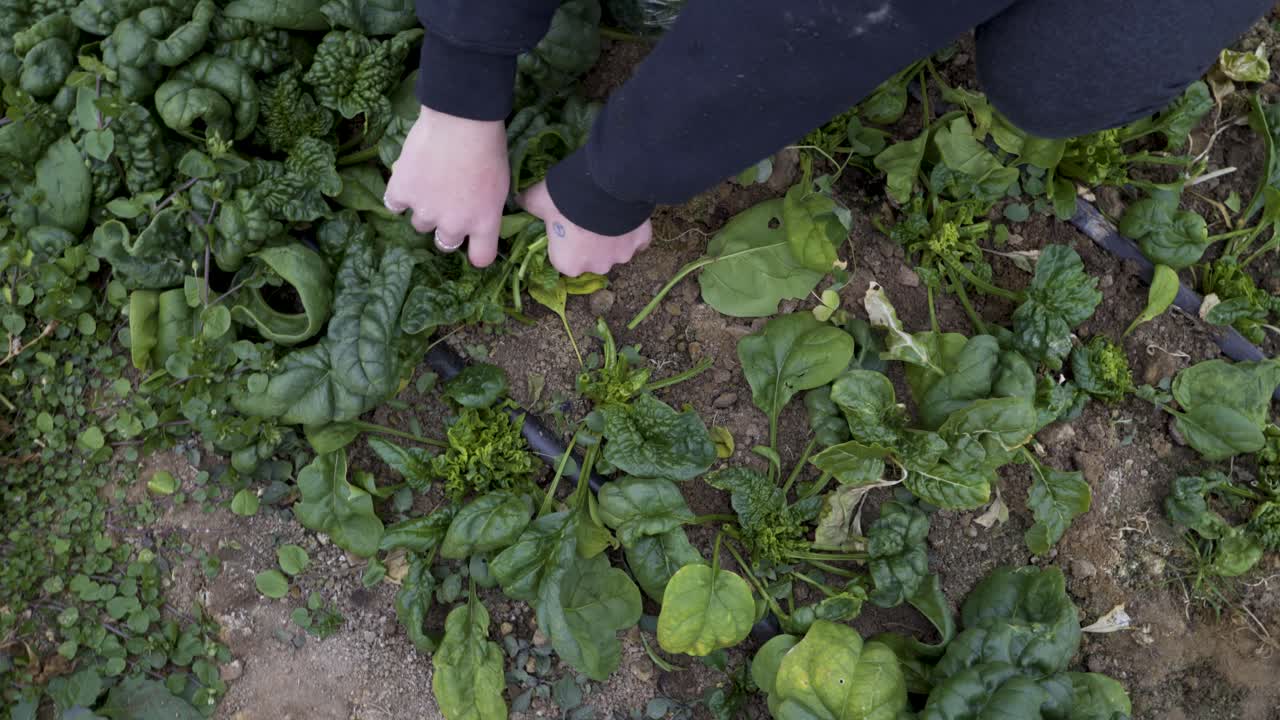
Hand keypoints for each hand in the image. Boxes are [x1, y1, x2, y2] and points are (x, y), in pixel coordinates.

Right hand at [385, 106, 508, 266]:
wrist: (461, 121)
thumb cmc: (489, 146)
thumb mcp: (500, 184)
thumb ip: (486, 207)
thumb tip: (477, 211)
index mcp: (483, 223)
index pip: (481, 258)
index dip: (476, 250)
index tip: (472, 241)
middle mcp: (454, 225)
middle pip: (445, 242)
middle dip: (445, 226)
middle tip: (446, 202)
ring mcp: (425, 212)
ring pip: (419, 223)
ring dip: (422, 208)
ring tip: (428, 182)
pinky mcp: (401, 193)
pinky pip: (394, 204)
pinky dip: (399, 193)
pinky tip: (408, 177)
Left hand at [519, 181, 651, 276]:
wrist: (604, 186)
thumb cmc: (565, 199)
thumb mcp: (537, 199)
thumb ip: (528, 205)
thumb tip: (519, 201)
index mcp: (567, 263)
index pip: (564, 258)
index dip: (564, 242)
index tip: (564, 226)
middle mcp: (595, 267)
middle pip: (592, 258)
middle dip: (590, 243)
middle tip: (586, 218)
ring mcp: (621, 256)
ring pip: (615, 250)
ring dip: (612, 238)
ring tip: (607, 213)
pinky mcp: (641, 242)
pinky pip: (638, 241)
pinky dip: (633, 232)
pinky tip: (626, 217)